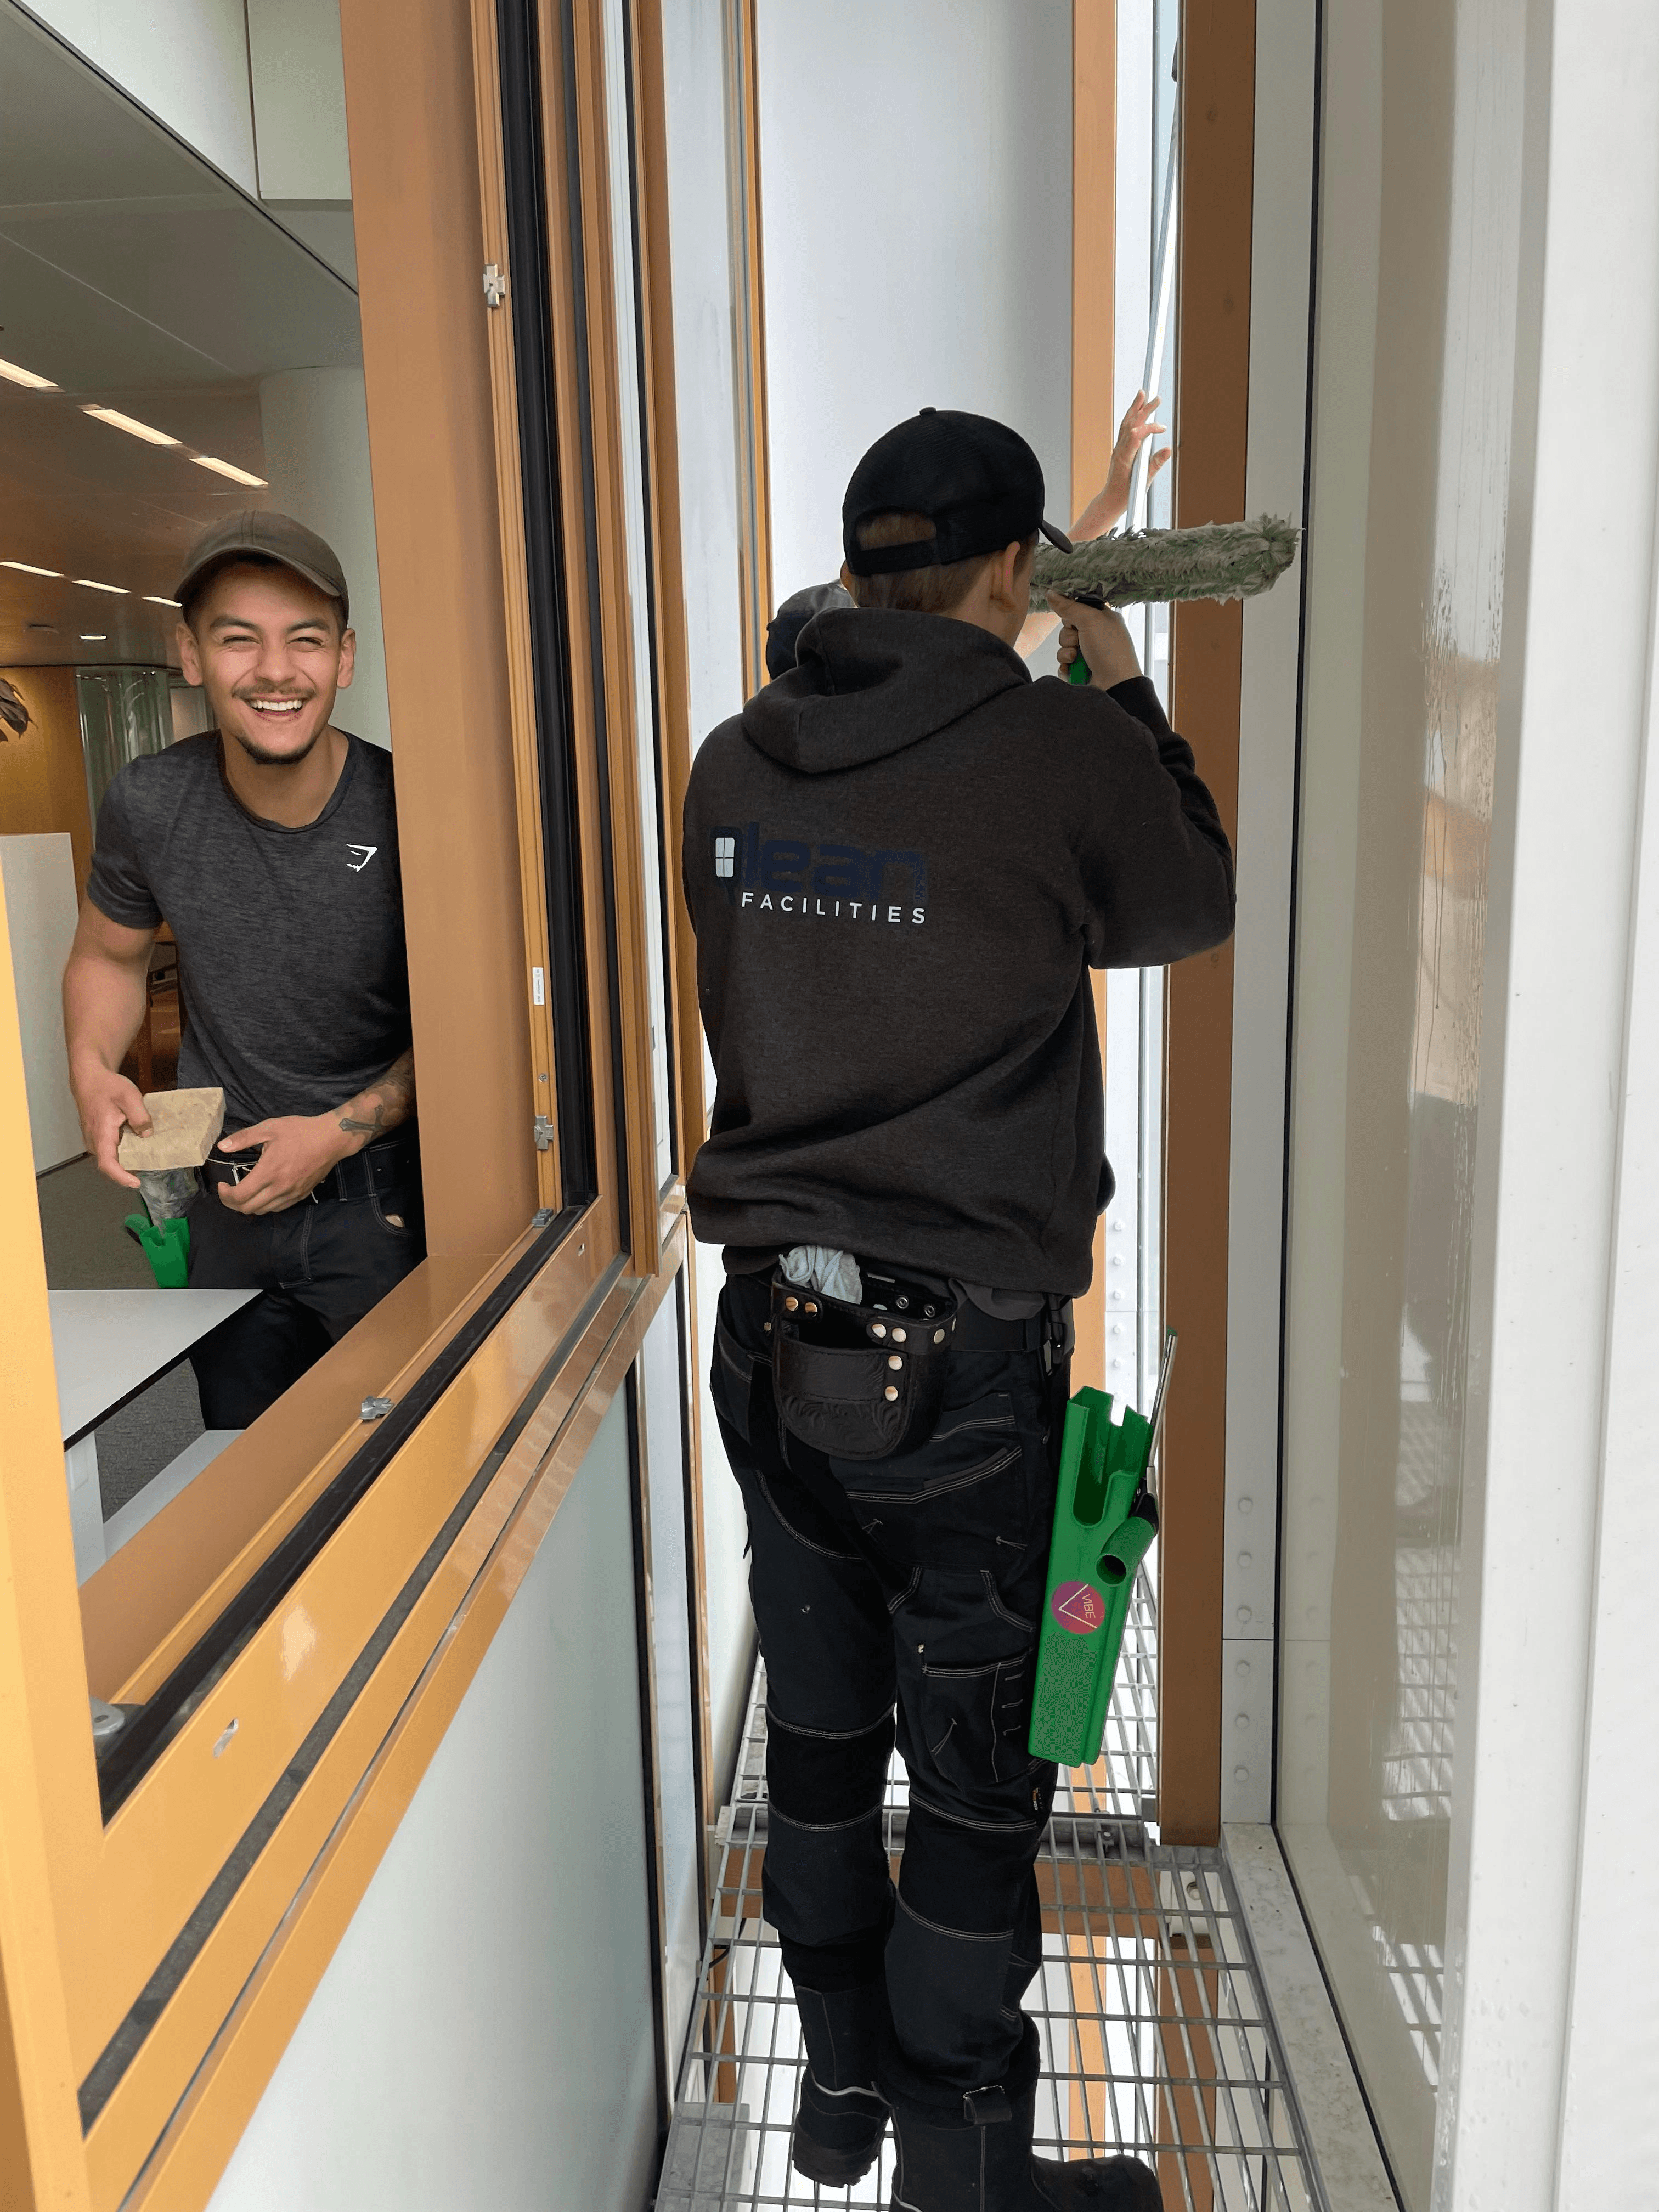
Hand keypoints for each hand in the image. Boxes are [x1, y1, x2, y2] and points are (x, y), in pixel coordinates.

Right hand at [72, 1063, 149, 1189]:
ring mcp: (93, 1139)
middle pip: (110, 1164)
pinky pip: (109, 1150)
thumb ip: (140, 1117)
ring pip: (110, 1158)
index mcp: (101, 1133)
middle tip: (149, 1167)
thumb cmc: (106, 1086)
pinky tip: (136, 1145)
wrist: (90, 1078)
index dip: (121, 1177)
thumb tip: (147, 1134)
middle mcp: (94, 1140)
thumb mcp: (129, 1097)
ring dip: (126, 1160)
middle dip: (128, 1170)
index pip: (107, 1164)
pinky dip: (123, 1151)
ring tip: (146, 1157)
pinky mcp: (97, 1136)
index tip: (135, 1182)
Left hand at [215, 1114, 352, 1214]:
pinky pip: (278, 1208)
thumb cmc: (301, 1131)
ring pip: (263, 1211)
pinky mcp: (301, 1195)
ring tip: (244, 1192)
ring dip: (249, 1205)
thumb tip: (222, 1146)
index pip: (240, 1196)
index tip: (222, 1185)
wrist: (332, 1139)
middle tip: (229, 1190)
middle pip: (248, 1209)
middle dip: (232, 1203)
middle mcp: (279, 1187)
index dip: (225, 1195)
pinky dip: (265, 1205)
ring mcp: (291, 1193)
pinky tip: (263, 1193)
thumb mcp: (270, 1128)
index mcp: (269, 1171)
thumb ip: (244, 1138)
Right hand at [1047, 595, 1141, 688]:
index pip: (1079, 608)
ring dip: (1067, 651)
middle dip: (1069, 635)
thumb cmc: (1111, 652)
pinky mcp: (1080, 668)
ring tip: (1079, 658)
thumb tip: (1052, 594)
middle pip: (1068, 627)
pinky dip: (1066, 665)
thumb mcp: (1090, 621)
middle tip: (1080, 640)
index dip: (1072, 611)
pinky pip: (1063, 661)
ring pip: (1063, 645)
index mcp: (1103, 619)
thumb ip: (1069, 607)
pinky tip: (1075, 669)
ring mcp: (1088, 652)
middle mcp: (1096, 634)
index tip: (1072, 617)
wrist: (1114, 685)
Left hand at [1073, 393, 1171, 538]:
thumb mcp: (1144, 482)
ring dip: (1134, 408)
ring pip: (1126, 424)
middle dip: (1143, 409)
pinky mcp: (1119, 449)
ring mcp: (1118, 449)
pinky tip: (1136, 410)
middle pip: (1131, 424)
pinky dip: (1131, 417)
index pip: (1136, 435)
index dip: (1150, 428)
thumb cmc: (1126, 495)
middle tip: (1156, 397)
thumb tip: (1168, 449)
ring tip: (1142, 393)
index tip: (1163, 428)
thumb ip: (1156, 464)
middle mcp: (1119, 451)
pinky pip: (1124, 429)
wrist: (1110, 501)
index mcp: (1124, 458)